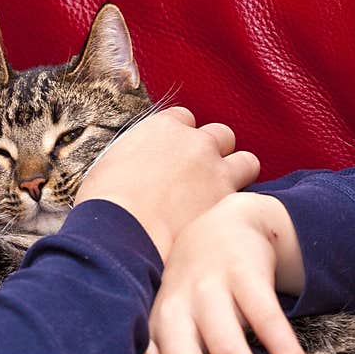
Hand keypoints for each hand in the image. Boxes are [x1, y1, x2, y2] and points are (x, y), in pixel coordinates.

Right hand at [75, 106, 259, 259]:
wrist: (122, 234)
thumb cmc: (106, 202)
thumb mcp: (111, 164)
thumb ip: (136, 156)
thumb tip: (137, 168)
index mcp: (162, 128)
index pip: (184, 118)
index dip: (181, 137)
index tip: (174, 154)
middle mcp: (194, 142)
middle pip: (221, 135)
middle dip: (214, 151)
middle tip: (200, 175)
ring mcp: (216, 170)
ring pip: (246, 161)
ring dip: (236, 173)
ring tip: (220, 195)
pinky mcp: (229, 202)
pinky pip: (248, 197)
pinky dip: (237, 205)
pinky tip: (221, 219)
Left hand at [147, 192, 306, 353]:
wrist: (227, 225)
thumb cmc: (198, 287)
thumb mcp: (176, 316)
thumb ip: (173, 352)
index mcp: (158, 324)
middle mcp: (178, 307)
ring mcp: (210, 287)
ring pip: (226, 345)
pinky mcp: (245, 275)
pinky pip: (266, 319)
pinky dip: (283, 349)